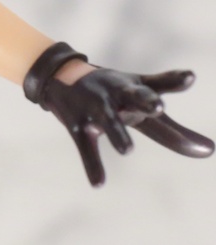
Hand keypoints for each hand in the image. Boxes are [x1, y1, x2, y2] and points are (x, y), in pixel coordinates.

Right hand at [41, 68, 213, 185]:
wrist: (60, 77)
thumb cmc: (113, 93)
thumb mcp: (139, 107)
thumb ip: (174, 128)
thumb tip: (212, 151)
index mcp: (134, 89)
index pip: (157, 87)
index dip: (174, 82)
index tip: (190, 77)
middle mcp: (116, 95)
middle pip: (133, 97)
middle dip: (145, 101)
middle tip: (158, 107)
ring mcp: (94, 109)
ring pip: (108, 122)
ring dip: (117, 133)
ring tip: (127, 150)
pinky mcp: (76, 126)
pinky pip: (85, 148)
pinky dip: (92, 165)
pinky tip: (99, 183)